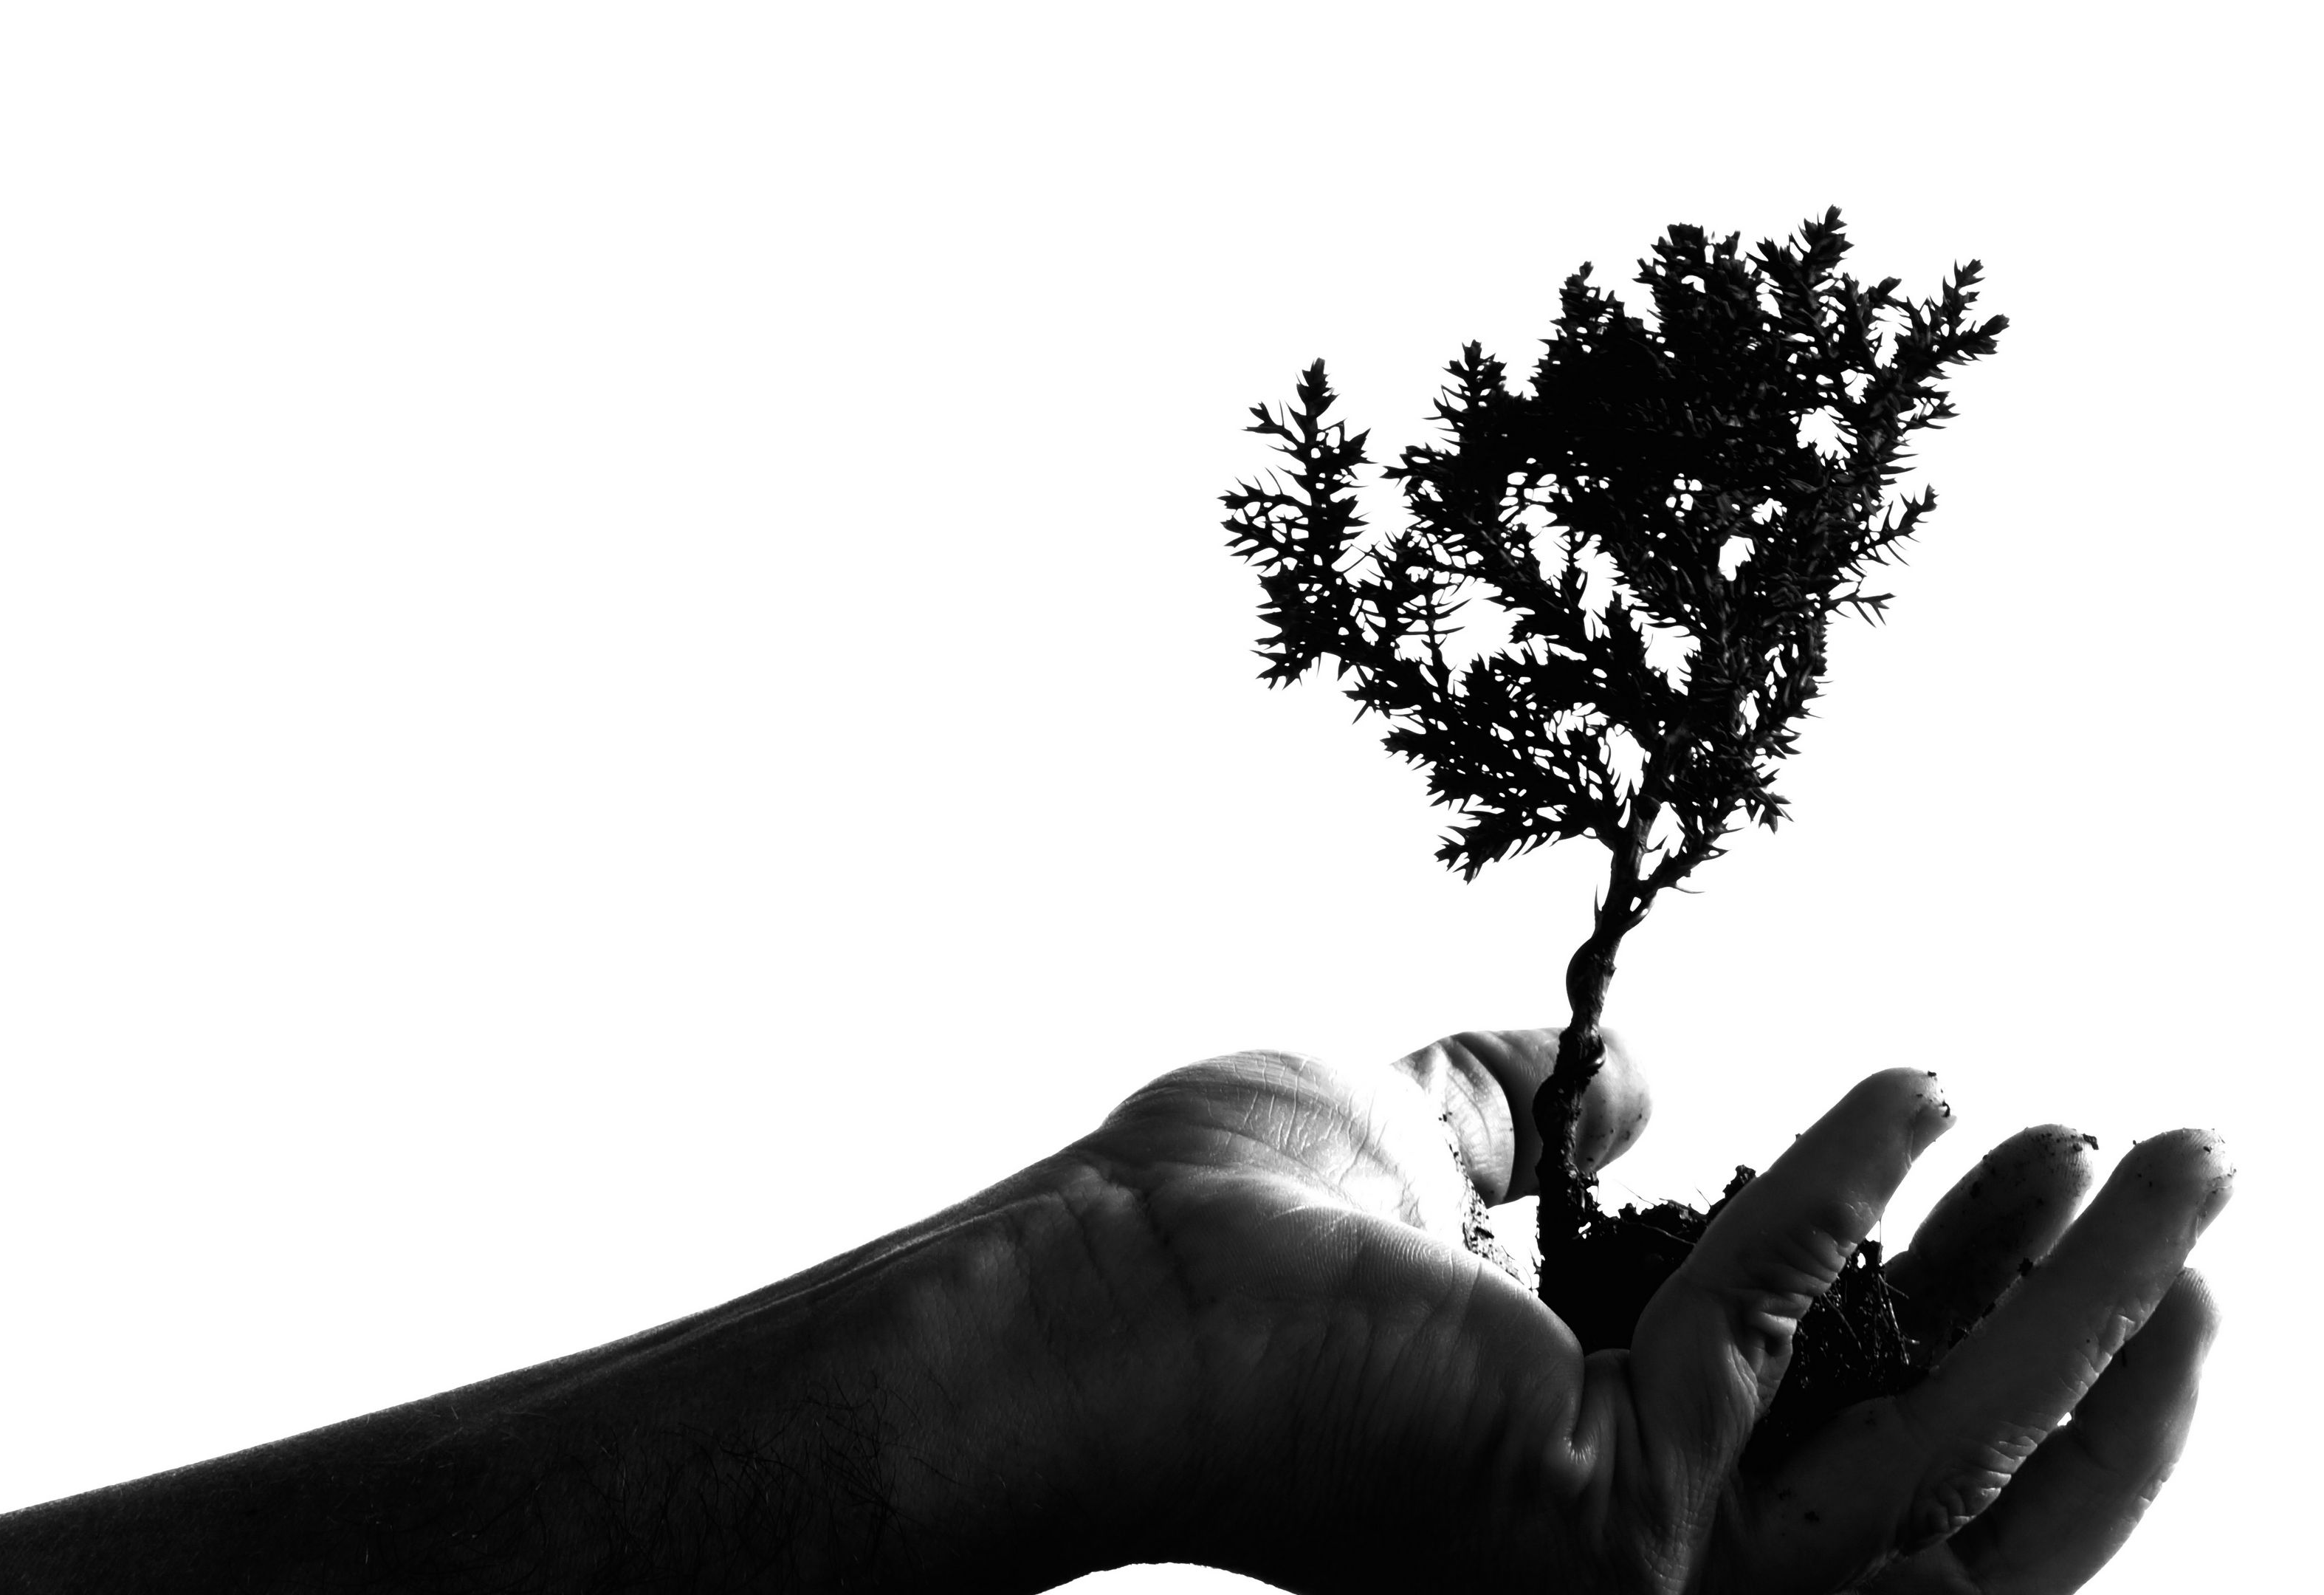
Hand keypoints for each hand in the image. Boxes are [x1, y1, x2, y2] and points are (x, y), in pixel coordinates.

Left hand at [1024, 1032, 2228, 1591]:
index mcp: (1596, 1479)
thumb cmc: (1203, 1233)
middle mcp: (1632, 1556)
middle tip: (2189, 1172)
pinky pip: (1795, 1332)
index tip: (2045, 1177)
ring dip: (2083, 1301)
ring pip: (1936, 1451)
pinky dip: (1876, 1196)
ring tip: (2184, 1159)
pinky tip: (1934, 1083)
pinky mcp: (1609, 1511)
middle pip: (1941, 1466)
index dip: (1975, 1313)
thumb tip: (1647, 1071)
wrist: (1088, 1296)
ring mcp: (1627, 1563)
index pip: (1848, 1421)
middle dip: (2093, 1325)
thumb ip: (1521, 1113)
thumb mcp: (1404, 1143)